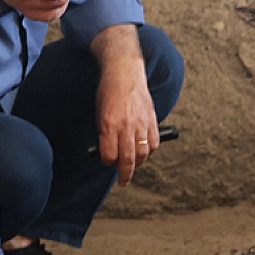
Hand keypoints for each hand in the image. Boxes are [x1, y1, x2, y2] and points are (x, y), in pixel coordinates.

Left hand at [96, 57, 158, 186]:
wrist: (125, 72)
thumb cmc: (109, 92)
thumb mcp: (100, 113)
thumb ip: (106, 133)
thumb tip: (109, 151)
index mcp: (109, 124)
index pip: (109, 154)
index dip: (107, 161)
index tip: (107, 161)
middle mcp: (126, 126)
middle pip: (127, 159)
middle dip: (125, 174)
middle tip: (123, 181)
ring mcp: (141, 123)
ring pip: (143, 153)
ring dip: (138, 163)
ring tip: (134, 165)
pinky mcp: (152, 119)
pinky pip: (153, 143)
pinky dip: (149, 151)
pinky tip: (144, 151)